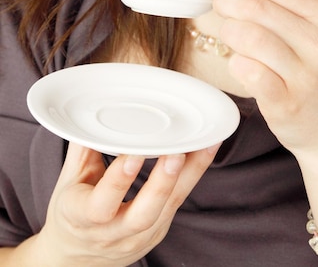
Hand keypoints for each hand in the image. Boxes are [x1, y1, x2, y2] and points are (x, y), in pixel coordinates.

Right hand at [36, 142, 218, 266]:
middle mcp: (111, 234)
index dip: (118, 181)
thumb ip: (83, 147)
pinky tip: (204, 151)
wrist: (75, 255)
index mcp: (80, 218)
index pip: (100, 205)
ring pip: (167, 209)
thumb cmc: (72, 210)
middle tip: (176, 154)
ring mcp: (137, 237)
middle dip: (162, 184)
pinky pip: (177, 203)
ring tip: (203, 145)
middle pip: (142, 216)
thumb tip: (90, 110)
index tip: (133, 154)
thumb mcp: (69, 179)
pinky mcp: (157, 232)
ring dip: (188, 175)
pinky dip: (192, 176)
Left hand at [213, 0, 317, 156]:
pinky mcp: (287, 104)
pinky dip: (235, 63)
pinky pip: (246, 71)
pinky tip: (242, 64)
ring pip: (246, 36)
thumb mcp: (316, 29)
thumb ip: (281, 2)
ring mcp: (305, 75)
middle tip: (220, 6)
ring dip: (228, 33)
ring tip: (232, 37)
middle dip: (224, 1)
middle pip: (252, 5)